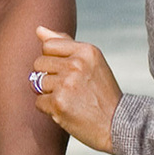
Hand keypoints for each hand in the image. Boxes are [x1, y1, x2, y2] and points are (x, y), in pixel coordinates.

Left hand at [30, 24, 122, 152]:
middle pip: (39, 63)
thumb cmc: (101, 92)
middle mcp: (77, 64)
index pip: (48, 46)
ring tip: (70, 99)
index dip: (53, 60)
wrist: (117, 125)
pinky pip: (38, 101)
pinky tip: (67, 110)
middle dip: (48, 77)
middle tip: (69, 89)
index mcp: (86, 51)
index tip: (69, 72)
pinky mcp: (58, 103)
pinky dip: (49, 108)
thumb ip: (64, 43)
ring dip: (48, 94)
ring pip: (36, 83)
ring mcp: (67, 84)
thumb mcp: (90, 62)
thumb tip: (38, 29)